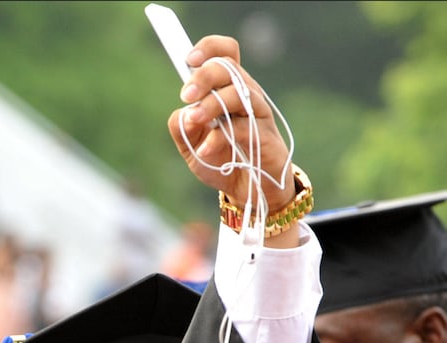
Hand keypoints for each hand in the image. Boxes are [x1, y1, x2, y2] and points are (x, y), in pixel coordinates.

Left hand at [168, 36, 293, 215]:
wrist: (249, 191)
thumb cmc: (222, 161)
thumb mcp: (191, 147)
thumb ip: (182, 129)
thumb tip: (182, 114)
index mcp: (228, 90)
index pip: (226, 54)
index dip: (210, 48)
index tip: (188, 59)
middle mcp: (245, 96)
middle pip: (230, 68)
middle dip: (204, 76)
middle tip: (185, 95)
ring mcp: (258, 114)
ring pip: (239, 93)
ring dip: (212, 104)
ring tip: (194, 120)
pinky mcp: (264, 136)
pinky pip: (242, 128)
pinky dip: (219, 138)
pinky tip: (204, 150)